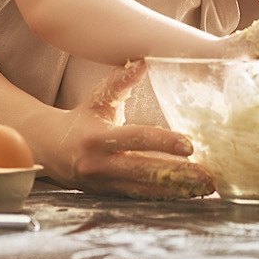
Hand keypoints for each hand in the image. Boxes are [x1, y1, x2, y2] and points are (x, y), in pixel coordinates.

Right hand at [29, 60, 214, 199]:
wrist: (50, 152)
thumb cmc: (81, 120)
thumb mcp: (98, 99)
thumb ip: (120, 82)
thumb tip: (143, 60)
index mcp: (98, 138)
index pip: (136, 139)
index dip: (163, 142)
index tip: (190, 146)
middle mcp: (101, 165)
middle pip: (144, 171)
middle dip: (178, 174)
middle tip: (207, 175)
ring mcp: (105, 184)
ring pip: (145, 190)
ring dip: (176, 190)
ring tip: (205, 187)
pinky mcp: (110, 196)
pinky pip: (140, 198)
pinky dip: (164, 197)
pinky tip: (186, 195)